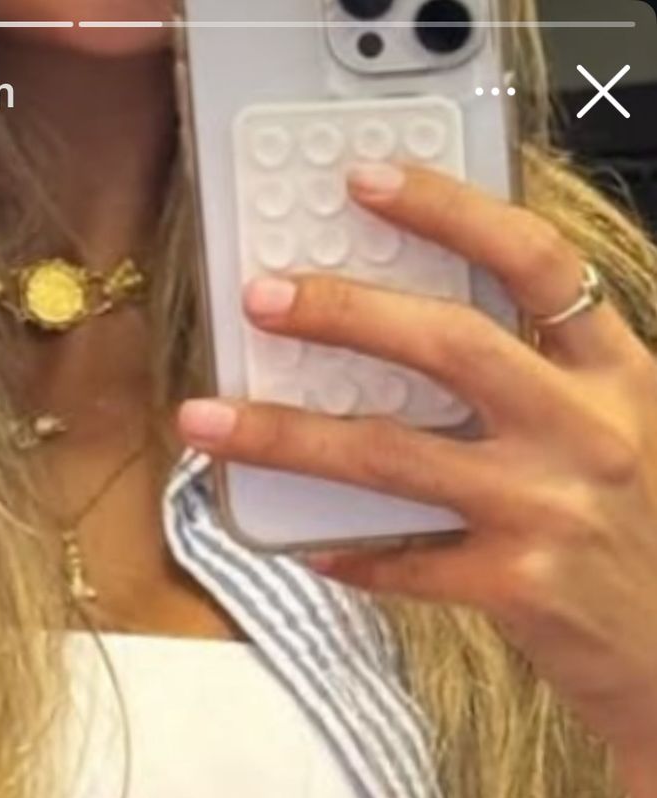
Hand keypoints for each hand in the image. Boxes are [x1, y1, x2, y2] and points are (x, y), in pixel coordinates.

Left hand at [176, 161, 656, 772]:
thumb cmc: (643, 533)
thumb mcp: (627, 431)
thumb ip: (551, 382)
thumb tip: (419, 338)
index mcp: (618, 373)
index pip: (535, 263)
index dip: (450, 211)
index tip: (368, 183)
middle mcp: (584, 429)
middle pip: (448, 345)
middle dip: (344, 312)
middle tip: (264, 296)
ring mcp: (548, 509)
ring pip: (393, 455)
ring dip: (288, 434)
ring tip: (211, 421)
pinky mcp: (516, 587)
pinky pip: (405, 562)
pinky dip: (349, 552)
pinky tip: (303, 542)